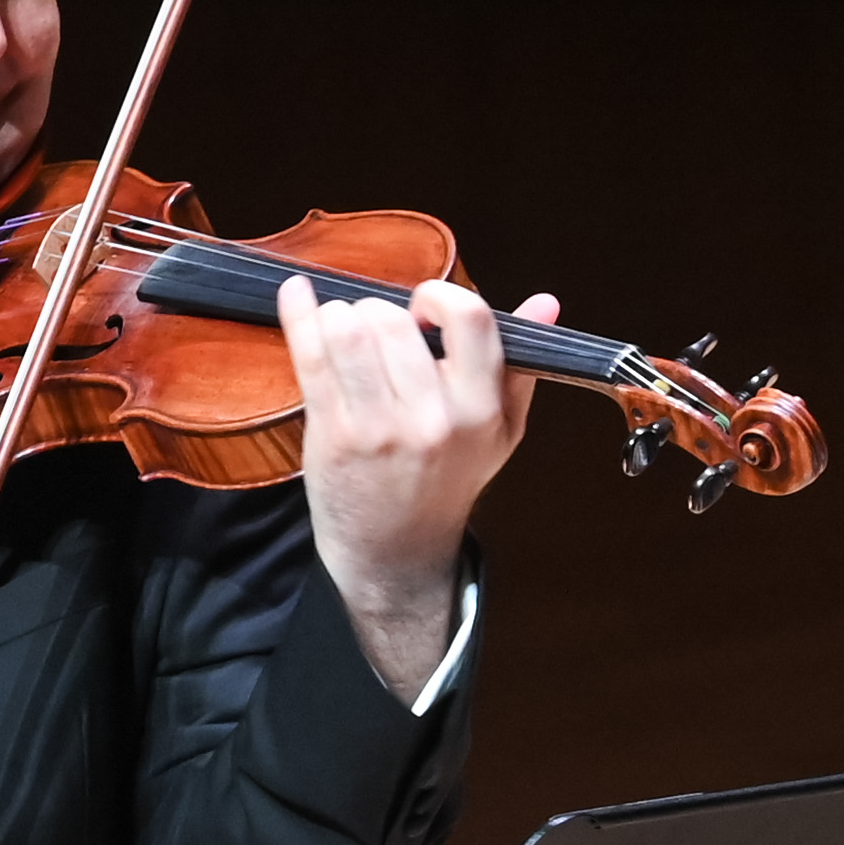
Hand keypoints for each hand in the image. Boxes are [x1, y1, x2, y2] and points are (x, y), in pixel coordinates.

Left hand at [285, 273, 544, 695]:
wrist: (397, 549)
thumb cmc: (448, 479)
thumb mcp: (501, 430)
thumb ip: (520, 364)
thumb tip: (546, 302)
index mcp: (479, 411)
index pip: (470, 319)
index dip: (440, 295)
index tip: (424, 309)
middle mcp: (431, 419)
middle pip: (393, 320)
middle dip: (379, 310)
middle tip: (377, 332)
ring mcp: (378, 429)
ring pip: (348, 331)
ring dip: (340, 316)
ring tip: (346, 332)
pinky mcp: (333, 435)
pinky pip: (310, 356)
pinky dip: (299, 314)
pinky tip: (297, 296)